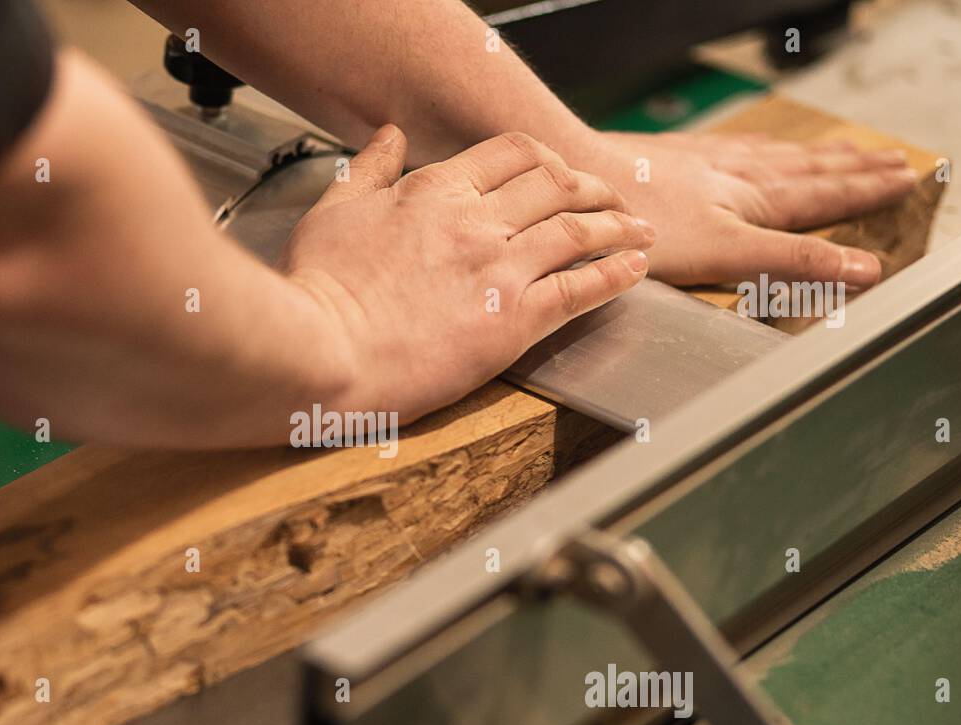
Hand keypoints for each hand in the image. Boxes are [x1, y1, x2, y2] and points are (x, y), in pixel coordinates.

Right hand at [283, 126, 654, 421]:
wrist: (323, 351)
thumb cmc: (319, 290)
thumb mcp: (332, 212)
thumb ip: (368, 171)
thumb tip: (389, 136)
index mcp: (434, 191)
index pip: (509, 154)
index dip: (544, 159)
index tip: (558, 171)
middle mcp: (476, 221)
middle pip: (556, 185)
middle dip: (592, 187)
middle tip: (611, 198)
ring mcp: (499, 270)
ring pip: (579, 231)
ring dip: (618, 226)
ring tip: (641, 230)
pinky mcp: (513, 322)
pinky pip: (581, 290)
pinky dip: (615, 276)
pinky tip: (634, 271)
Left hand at [572, 130, 917, 288]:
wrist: (581, 177)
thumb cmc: (644, 224)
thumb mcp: (729, 254)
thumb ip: (792, 264)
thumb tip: (860, 271)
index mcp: (753, 202)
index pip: (823, 196)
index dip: (865, 193)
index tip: (904, 181)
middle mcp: (734, 176)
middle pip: (807, 170)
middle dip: (852, 169)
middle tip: (892, 159)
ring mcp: (701, 164)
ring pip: (773, 156)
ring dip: (814, 155)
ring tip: (842, 150)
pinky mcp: (669, 158)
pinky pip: (732, 148)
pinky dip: (758, 148)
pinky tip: (749, 150)